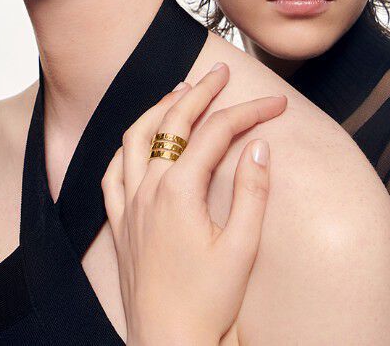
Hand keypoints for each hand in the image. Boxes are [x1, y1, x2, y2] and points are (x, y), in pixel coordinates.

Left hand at [101, 63, 286, 345]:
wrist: (169, 343)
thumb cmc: (207, 303)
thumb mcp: (242, 249)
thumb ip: (251, 194)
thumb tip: (258, 147)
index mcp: (179, 191)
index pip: (215, 133)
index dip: (248, 112)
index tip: (276, 104)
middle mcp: (147, 187)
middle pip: (172, 121)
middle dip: (200, 92)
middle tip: (221, 70)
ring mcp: (128, 201)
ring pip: (136, 136)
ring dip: (159, 108)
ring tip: (180, 90)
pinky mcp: (118, 219)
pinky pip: (113, 169)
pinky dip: (127, 145)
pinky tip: (138, 140)